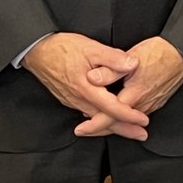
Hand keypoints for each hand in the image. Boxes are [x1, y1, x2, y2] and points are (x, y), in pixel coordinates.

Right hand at [21, 32, 148, 139]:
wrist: (38, 51)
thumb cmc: (64, 48)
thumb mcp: (91, 48)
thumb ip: (113, 58)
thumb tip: (133, 65)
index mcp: (87, 88)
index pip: (112, 108)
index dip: (129, 116)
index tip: (144, 121)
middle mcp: (79, 99)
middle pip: (105, 120)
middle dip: (124, 129)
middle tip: (142, 135)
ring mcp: (72, 101)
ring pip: (96, 120)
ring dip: (113, 126)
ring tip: (128, 130)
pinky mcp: (68, 99)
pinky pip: (87, 114)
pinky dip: (100, 120)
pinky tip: (106, 119)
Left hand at [76, 36, 182, 136]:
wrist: (182, 53)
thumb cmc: (158, 52)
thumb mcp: (132, 57)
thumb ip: (110, 69)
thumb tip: (91, 78)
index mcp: (133, 94)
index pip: (108, 116)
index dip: (92, 126)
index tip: (80, 130)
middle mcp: (142, 104)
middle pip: (117, 124)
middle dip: (100, 130)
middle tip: (84, 131)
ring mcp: (151, 105)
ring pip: (127, 121)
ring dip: (112, 123)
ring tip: (97, 123)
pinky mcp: (157, 102)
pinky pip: (137, 115)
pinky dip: (125, 117)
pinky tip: (119, 112)